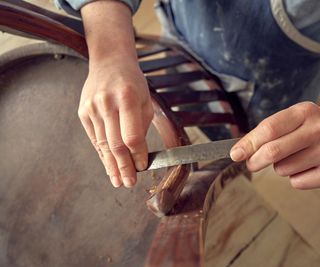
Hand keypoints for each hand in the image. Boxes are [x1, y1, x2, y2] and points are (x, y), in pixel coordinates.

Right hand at [78, 59, 152, 187]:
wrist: (109, 62)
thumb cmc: (132, 82)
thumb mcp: (145, 100)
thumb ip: (141, 126)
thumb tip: (138, 154)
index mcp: (127, 97)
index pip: (132, 136)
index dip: (138, 155)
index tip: (143, 167)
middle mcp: (107, 103)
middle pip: (115, 144)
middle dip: (124, 167)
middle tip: (129, 183)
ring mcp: (92, 108)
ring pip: (103, 145)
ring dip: (112, 165)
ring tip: (119, 180)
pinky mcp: (83, 113)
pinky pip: (94, 139)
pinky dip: (103, 154)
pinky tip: (109, 166)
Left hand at [230, 102, 319, 188]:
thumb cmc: (312, 127)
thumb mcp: (294, 119)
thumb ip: (269, 131)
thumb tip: (240, 151)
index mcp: (304, 112)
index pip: (268, 129)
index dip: (248, 144)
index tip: (235, 154)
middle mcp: (317, 129)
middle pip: (273, 151)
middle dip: (255, 161)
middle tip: (251, 164)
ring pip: (283, 169)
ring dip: (280, 168)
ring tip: (293, 158)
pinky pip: (298, 182)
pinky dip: (295, 178)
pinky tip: (305, 167)